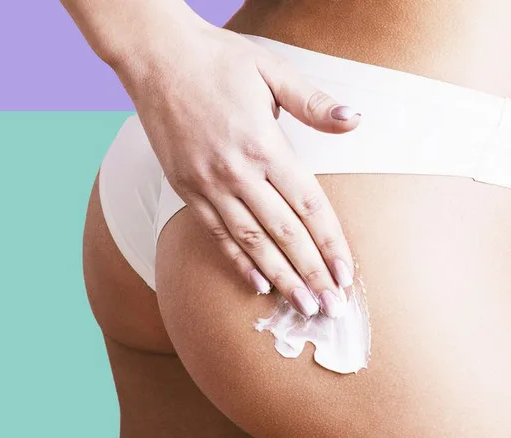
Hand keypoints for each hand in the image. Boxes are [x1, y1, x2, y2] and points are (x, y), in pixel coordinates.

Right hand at [116, 20, 358, 317]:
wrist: (156, 56)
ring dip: (279, 278)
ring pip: (250, 242)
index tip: (346, 275)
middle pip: (284, 234)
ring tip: (301, 307)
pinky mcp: (185, 187)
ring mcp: (207, 184)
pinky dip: (236, 261)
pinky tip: (256, 284)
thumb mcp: (271, 70)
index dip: (330, 243)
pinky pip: (215, 233)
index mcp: (264, 145)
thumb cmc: (218, 59)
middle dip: (311, 274)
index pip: (308, 205)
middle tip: (331, 309)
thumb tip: (353, 119)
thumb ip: (313, 102)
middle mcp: (237, 172)